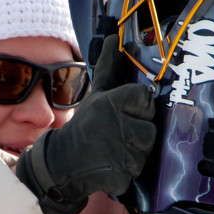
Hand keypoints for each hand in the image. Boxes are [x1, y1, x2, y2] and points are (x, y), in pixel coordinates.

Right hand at [16, 42, 156, 213]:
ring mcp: (122, 152)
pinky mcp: (123, 175)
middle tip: (115, 134)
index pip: (145, 98)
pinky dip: (125, 171)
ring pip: (146, 150)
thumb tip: (114, 37)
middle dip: (136, 131)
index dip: (136, 107)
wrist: (62, 163)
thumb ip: (109, 67)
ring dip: (133, 152)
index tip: (121, 113)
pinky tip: (110, 165)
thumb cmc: (84, 125)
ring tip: (113, 150)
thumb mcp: (96, 94)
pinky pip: (137, 171)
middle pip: (150, 127)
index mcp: (116, 102)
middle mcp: (121, 125)